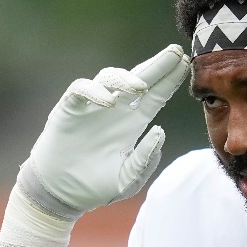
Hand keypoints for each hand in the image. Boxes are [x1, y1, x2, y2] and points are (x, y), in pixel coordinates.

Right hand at [0, 45, 190, 246]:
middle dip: (158, 65)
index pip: (156, 95)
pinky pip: (81, 89)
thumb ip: (145, 160)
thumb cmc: (95, 186)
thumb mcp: (128, 179)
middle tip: (175, 52)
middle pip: (140, 78)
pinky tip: (109, 101)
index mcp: (133, 122)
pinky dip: (95, 91)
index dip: (170, 79)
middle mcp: (116, 108)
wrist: (61, 194)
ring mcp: (92, 106)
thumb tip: (158, 132)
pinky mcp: (69, 108)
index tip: (185, 63)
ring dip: (126, 78)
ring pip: (110, 77)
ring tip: (141, 86)